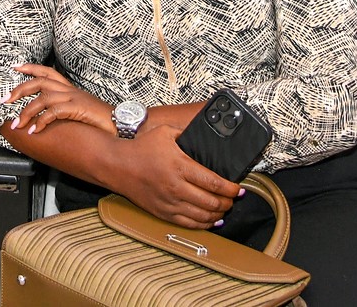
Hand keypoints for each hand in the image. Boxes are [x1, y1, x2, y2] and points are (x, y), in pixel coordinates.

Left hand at [7, 64, 113, 135]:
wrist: (122, 124)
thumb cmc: (102, 122)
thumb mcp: (81, 112)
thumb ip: (65, 111)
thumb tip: (47, 118)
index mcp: (70, 89)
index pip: (47, 72)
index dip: (31, 67)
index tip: (15, 67)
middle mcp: (70, 90)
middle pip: (40, 81)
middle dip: (20, 89)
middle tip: (5, 100)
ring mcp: (74, 98)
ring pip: (43, 97)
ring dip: (26, 111)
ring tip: (17, 124)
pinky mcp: (78, 108)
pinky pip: (54, 112)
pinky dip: (41, 121)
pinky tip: (34, 130)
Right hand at [103, 122, 244, 228]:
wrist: (117, 165)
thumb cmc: (141, 148)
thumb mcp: (166, 132)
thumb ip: (187, 133)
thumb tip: (206, 136)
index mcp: (180, 166)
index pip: (215, 183)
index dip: (231, 189)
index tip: (238, 188)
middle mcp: (177, 187)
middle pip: (212, 202)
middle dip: (228, 202)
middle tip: (234, 198)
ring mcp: (170, 203)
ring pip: (203, 216)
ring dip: (218, 214)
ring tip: (225, 209)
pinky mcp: (163, 213)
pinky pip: (189, 224)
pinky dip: (204, 224)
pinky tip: (211, 220)